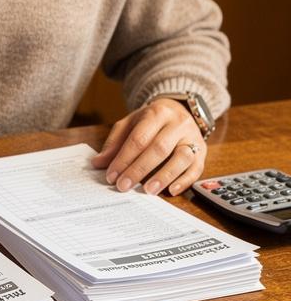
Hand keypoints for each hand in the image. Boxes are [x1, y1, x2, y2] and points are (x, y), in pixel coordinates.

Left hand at [91, 98, 206, 195]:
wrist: (179, 109)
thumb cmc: (150, 121)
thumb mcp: (130, 124)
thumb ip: (114, 143)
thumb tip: (98, 163)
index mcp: (157, 113)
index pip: (139, 138)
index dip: (124, 159)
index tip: (112, 176)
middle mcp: (178, 124)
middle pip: (159, 148)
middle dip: (139, 169)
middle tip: (124, 186)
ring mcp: (193, 137)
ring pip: (182, 157)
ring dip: (164, 176)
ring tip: (148, 190)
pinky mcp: (202, 151)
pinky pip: (197, 168)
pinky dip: (184, 181)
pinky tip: (171, 191)